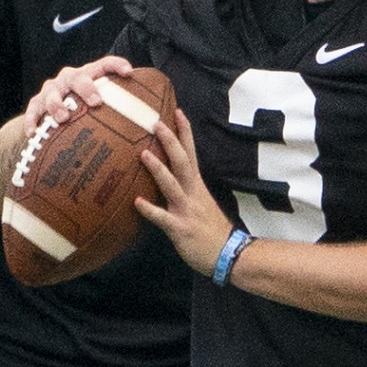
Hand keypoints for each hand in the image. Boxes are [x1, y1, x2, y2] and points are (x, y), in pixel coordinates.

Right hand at [23, 55, 132, 134]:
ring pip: (53, 93)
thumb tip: (154, 123)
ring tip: (64, 118)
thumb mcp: (102, 102)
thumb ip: (122, 108)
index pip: (105, 64)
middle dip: (87, 88)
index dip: (117, 65)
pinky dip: (32, 121)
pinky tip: (32, 133)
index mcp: (89, 74)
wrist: (51, 110)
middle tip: (96, 102)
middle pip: (78, 78)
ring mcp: (52, 90)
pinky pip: (33, 110)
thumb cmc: (85, 107)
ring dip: (58, 105)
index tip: (128, 72)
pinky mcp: (36, 103)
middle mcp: (70, 79)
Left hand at [135, 110, 234, 276]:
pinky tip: (137, 202)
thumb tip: (172, 177)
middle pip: (182, 161)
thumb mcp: (201, 204)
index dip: (185, 133)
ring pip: (172, 185)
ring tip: (143, 154)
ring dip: (158, 169)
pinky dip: (150, 210)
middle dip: (170, 141)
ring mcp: (186, 210)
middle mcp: (193, 193)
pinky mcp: (180, 229)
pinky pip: (163, 218)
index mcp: (197, 186)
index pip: (191, 153)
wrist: (229, 255)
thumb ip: (188, 190)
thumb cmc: (213, 230)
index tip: (177, 112)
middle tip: (156, 122)